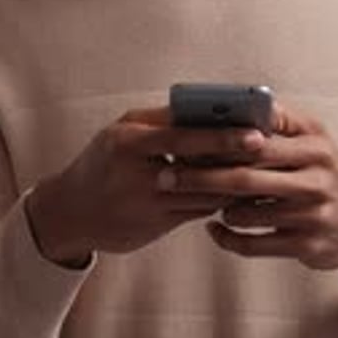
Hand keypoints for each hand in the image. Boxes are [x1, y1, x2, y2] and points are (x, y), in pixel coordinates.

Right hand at [26, 107, 262, 264]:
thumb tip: (208, 111)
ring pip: (201, 193)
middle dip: (235, 159)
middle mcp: (135, 174)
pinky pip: (196, 211)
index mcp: (127, 142)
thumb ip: (161, 121)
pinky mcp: (154, 226)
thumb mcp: (122, 132)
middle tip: (267, 152)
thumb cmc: (103, 161)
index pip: (183, 136)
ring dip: (232, 181)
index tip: (255, 131)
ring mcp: (145, 203)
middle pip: (198, 167)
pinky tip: (236, 190)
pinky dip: (218, 200)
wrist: (70, 211)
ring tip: (261, 168)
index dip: (222, 134)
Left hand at [158, 103, 337, 281]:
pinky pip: (255, 245)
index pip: (258, 142)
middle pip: (246, 178)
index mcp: (314, 147)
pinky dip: (228, 238)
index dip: (219, 143)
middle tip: (167, 177)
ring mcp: (311, 216)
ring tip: (192, 198)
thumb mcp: (315, 137)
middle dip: (201, 177)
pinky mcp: (305, 247)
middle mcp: (316, 180)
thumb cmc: (328, 170)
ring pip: (247, 214)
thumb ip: (280, 119)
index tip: (184, 142)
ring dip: (215, 206)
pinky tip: (213, 228)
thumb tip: (238, 100)